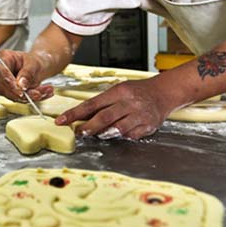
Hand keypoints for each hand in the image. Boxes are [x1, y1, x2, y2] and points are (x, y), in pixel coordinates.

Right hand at [0, 50, 53, 101]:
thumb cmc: (34, 61)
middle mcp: (0, 72)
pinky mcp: (10, 93)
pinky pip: (20, 99)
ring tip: (47, 91)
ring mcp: (4, 84)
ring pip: (13, 96)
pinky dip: (34, 98)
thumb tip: (21, 85)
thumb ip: (27, 73)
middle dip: (22, 93)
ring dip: (30, 96)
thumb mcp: (33, 63)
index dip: (9, 83)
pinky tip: (46, 93)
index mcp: (3, 58)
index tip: (20, 91)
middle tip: (38, 94)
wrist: (39, 67)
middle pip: (4, 87)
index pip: (0, 71)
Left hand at [56, 78, 176, 139]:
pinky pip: (131, 136)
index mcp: (119, 91)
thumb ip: (102, 103)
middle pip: (104, 117)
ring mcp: (140, 115)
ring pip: (117, 129)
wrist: (164, 92)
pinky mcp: (148, 126)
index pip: (92, 103)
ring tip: (98, 134)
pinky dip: (123, 136)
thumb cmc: (138, 92)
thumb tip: (81, 117)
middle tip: (79, 132)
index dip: (75, 113)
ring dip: (104, 134)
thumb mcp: (119, 90)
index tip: (61, 120)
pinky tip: (119, 133)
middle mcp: (129, 102)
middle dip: (88, 127)